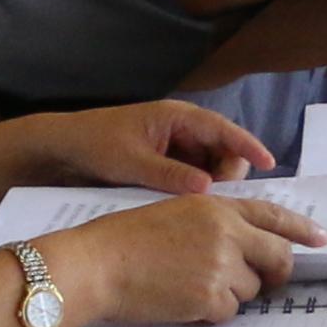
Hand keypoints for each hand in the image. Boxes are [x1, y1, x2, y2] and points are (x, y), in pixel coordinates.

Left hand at [0, 97, 273, 197]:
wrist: (58, 150)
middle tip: (222, 201)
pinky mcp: (164, 164)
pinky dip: (196, 189)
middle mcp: (181, 129)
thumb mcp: (130, 162)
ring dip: (213, 183)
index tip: (269, 164)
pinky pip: (192, 175)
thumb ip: (170, 175)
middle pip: (222, 149)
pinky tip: (190, 208)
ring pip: (209, 165)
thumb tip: (208, 189)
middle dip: (229, 172)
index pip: (223, 129)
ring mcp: (173, 147)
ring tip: (207, 209)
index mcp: (177, 118)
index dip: (248, 145)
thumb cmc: (94, 145)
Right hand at [48, 189, 324, 326]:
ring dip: (230, 295)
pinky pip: (227, 312)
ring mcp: (221, 265)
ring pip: (251, 290)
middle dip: (276, 273)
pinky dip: (210, 314)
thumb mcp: (177, 211)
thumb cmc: (125, 239)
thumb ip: (216, 223)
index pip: (273, 215)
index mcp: (219, 206)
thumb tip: (247, 246)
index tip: (322, 239)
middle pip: (276, 256)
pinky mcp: (209, 296)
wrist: (97, 264)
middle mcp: (228, 233)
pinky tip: (183, 304)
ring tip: (190, 287)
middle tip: (267, 284)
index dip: (301, 228)